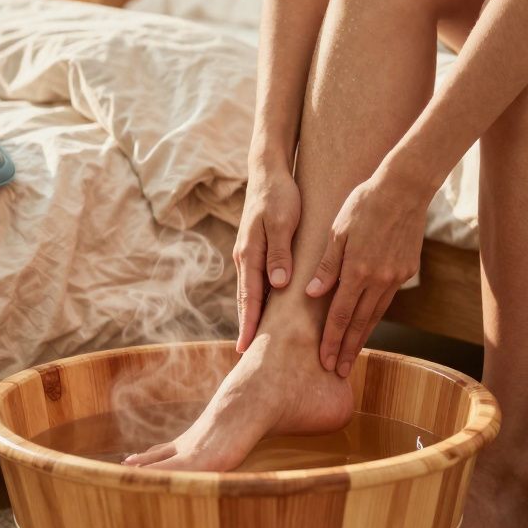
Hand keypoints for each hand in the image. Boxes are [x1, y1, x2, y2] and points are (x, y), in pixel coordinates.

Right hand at [233, 170, 300, 352]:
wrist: (268, 172)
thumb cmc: (279, 196)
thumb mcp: (283, 222)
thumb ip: (280, 253)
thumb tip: (278, 285)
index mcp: (250, 254)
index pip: (250, 298)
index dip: (249, 324)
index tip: (246, 349)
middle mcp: (245, 258)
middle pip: (245, 300)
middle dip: (245, 327)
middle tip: (244, 355)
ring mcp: (248, 254)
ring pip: (249, 292)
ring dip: (250, 315)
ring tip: (253, 340)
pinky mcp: (256, 250)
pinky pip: (255, 281)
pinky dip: (257, 299)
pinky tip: (264, 309)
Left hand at [306, 175, 425, 376]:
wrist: (404, 189)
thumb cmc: (364, 203)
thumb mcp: (337, 230)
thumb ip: (326, 266)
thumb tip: (313, 295)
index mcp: (357, 270)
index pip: (340, 315)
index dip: (331, 341)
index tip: (325, 362)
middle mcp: (378, 279)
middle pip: (359, 323)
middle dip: (347, 349)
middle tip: (339, 371)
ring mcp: (395, 276)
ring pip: (375, 315)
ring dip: (362, 337)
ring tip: (352, 356)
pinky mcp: (406, 270)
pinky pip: (387, 299)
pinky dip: (375, 316)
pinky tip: (367, 325)